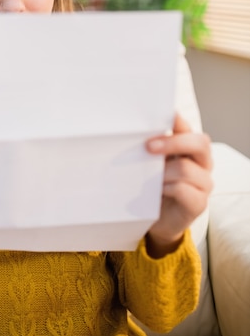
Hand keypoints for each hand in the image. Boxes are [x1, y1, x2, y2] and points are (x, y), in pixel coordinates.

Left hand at [145, 114, 212, 257]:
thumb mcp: (150, 163)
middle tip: (148, 147)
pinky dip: (166, 188)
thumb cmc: (154, 186)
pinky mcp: (200, 203)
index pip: (186, 127)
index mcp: (189, 147)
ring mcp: (204, 183)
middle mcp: (201, 162)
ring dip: (162, 172)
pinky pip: (183, 190)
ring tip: (148, 179)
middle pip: (199, 142)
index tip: (158, 115)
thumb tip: (131, 133)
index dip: (176, 119)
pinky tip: (157, 192)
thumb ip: (150, 148)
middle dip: (173, 142)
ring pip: (186, 168)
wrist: (158, 220)